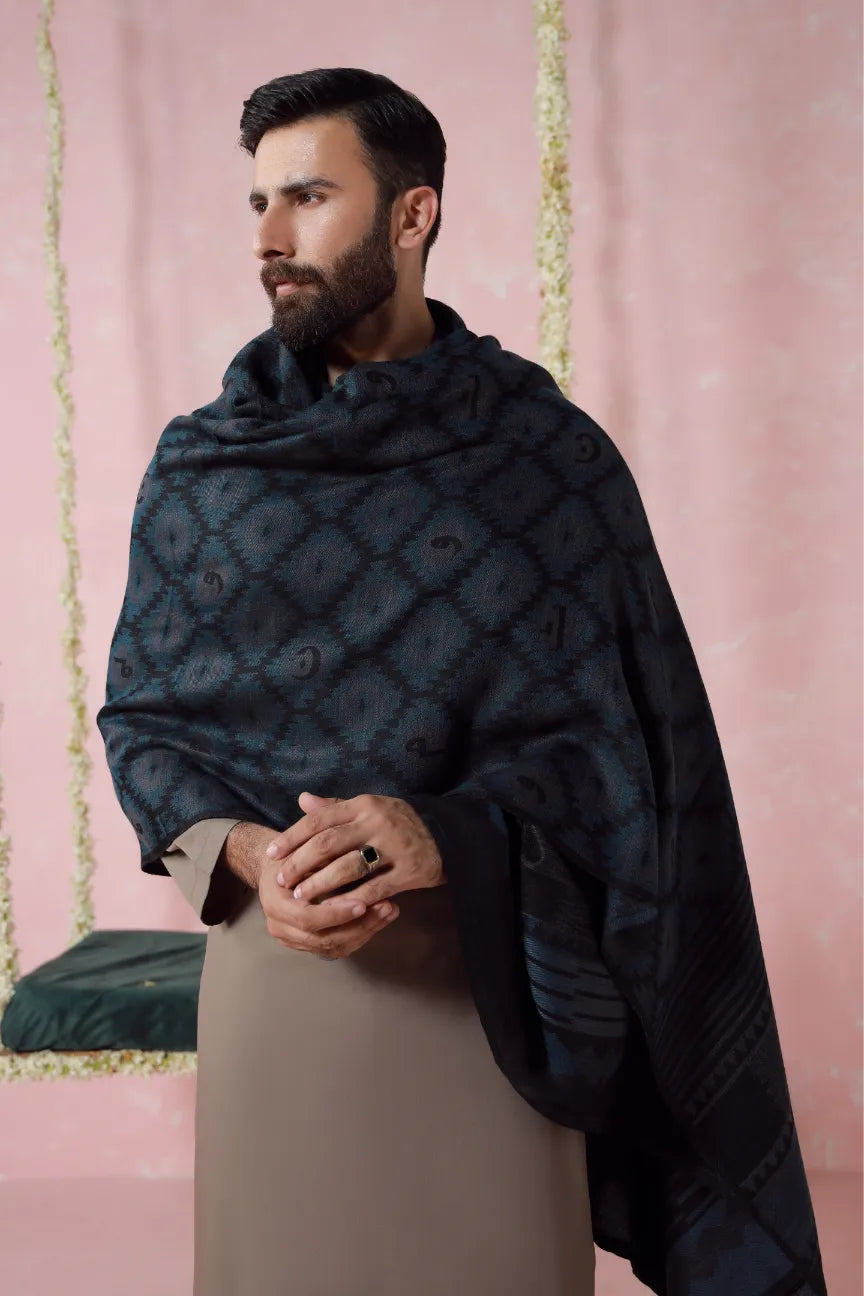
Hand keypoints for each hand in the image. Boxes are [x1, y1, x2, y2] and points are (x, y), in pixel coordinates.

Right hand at [257, 853, 401, 958]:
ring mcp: (293, 940)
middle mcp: (281, 928)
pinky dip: (361, 934)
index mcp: (276, 905)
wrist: (276, 869)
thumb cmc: (291, 855)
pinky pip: (337, 947)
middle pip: (324, 939)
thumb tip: (355, 860)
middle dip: (360, 926)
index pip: (308, 918)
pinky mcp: (308, 944)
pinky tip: (381, 919)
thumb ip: (322, 862)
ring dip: (366, 931)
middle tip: (387, 907)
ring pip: (334, 947)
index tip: (363, 903)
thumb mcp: (302, 851)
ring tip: (390, 911)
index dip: (336, 913)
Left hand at [265, 791, 445, 909]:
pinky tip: (334, 910)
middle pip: (328, 843)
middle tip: (282, 880)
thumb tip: (302, 800)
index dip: (293, 837)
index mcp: (364, 804)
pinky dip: (351, 901)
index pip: (320, 819)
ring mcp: (395, 846)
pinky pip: (374, 888)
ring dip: (320, 885)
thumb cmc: (399, 823)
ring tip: (301, 897)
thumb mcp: (369, 808)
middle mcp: (377, 821)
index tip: (272, 853)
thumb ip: (336, 807)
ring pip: (348, 868)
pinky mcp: (409, 870)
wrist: (449, 836)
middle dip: (300, 864)